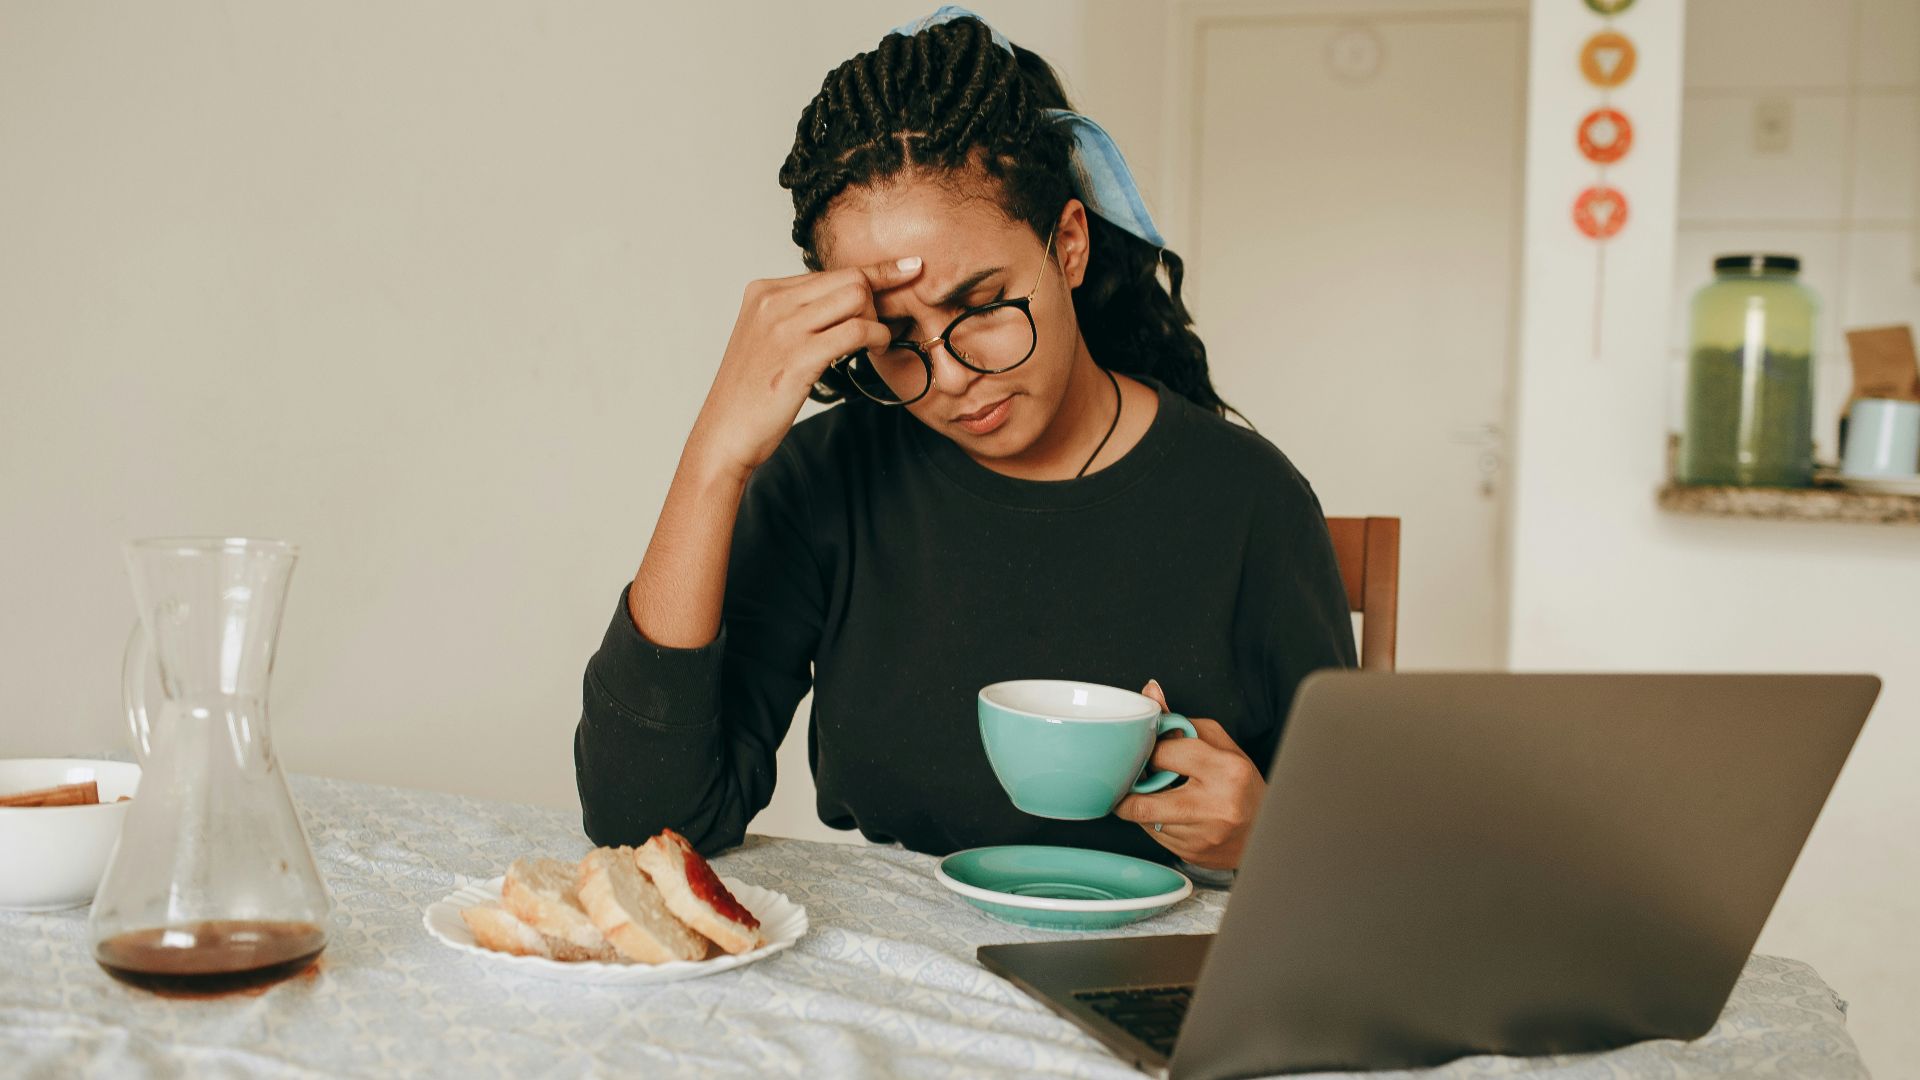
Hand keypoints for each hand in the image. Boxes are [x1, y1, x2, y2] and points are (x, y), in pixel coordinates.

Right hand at [686, 256, 923, 478]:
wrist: (724, 432)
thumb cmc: (751, 392)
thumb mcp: (766, 337)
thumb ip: (797, 313)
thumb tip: (845, 300)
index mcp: (764, 291)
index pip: (831, 271)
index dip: (874, 273)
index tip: (909, 267)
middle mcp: (772, 302)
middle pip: (849, 278)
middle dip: (877, 299)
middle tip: (880, 328)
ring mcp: (784, 327)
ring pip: (857, 296)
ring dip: (878, 318)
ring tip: (876, 342)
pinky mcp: (800, 356)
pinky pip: (857, 330)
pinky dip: (877, 336)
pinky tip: (876, 349)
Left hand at [1113, 680, 1263, 870]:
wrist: (1266, 831)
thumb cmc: (1241, 784)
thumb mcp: (1219, 745)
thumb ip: (1181, 721)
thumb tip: (1149, 693)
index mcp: (1227, 770)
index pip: (1164, 754)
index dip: (1151, 751)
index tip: (1153, 751)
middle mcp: (1217, 806)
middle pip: (1142, 802)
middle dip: (1130, 789)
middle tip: (1136, 778)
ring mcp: (1204, 836)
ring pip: (1145, 820)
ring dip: (1143, 806)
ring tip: (1162, 794)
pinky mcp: (1193, 854)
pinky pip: (1155, 836)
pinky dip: (1155, 823)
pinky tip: (1173, 814)